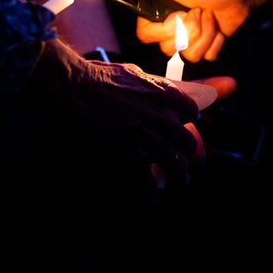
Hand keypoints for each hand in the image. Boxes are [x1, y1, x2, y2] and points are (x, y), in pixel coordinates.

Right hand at [36, 40, 205, 194]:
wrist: (80, 90)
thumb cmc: (104, 78)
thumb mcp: (137, 73)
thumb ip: (156, 87)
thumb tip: (164, 92)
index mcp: (169, 97)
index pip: (192, 113)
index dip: (185, 119)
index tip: (179, 124)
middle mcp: (166, 121)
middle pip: (188, 144)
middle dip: (185, 152)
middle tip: (182, 158)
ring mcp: (151, 142)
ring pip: (177, 167)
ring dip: (179, 177)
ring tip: (179, 182)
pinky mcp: (133, 159)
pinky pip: (150, 184)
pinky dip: (152, 194)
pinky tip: (153, 199)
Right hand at [126, 0, 262, 60]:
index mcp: (158, 10)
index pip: (145, 34)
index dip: (165, 29)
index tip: (180, 14)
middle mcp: (170, 26)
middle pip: (168, 48)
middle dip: (190, 29)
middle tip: (200, 9)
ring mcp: (187, 38)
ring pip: (189, 55)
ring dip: (205, 34)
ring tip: (210, 15)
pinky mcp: (204, 46)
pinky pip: (206, 57)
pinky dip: (216, 41)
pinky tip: (219, 26)